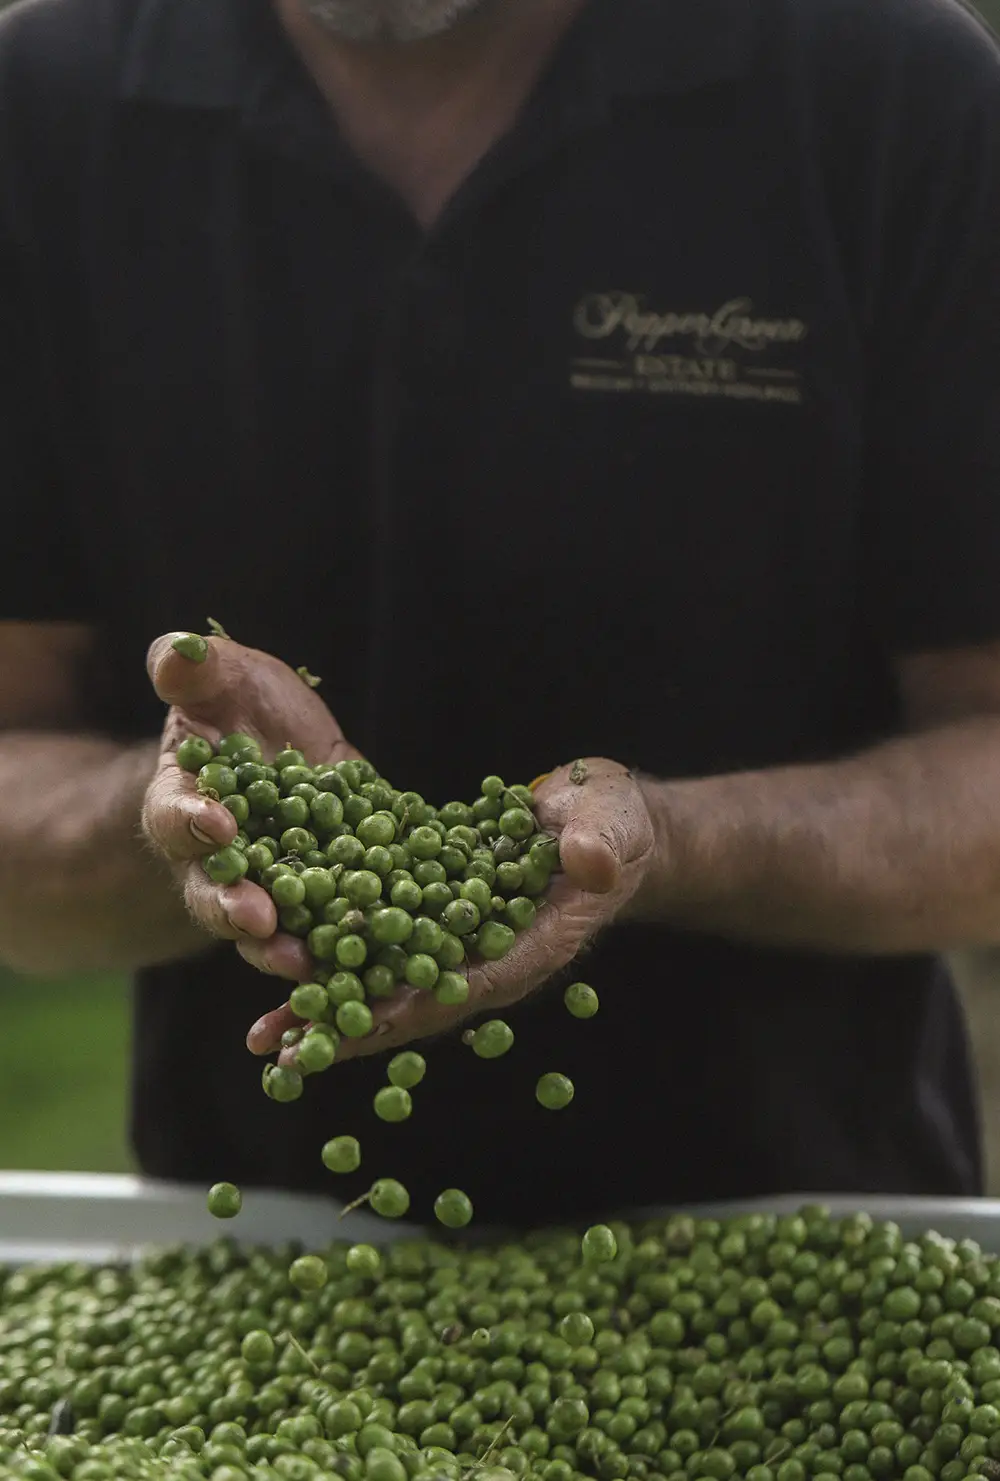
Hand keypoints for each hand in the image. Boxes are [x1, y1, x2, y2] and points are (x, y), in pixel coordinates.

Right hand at [141, 631, 358, 949]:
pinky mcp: (322, 892)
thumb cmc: (240, 704)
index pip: (176, 816)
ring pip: (264, 928)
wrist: (282, 738)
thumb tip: (178, 654)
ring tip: (300, 960)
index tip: (217, 823)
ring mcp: (268, 883)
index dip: (192, 822)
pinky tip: (366, 961)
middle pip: (213, 893)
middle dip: (231, 908)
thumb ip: (196, 671)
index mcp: (183, 800)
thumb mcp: (226, 676)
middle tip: (256, 919)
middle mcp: (216, 857)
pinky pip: (324, 928)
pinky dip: (340, 946)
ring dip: (279, 947)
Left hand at [246, 757, 655, 1063]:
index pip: (467, 984)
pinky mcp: (433, 917)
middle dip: (351, 1028)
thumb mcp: (614, 825)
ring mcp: (457, 944)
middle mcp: (486, 959)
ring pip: (387, 984)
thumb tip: (588, 863)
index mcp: (531, 946)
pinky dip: (332, 957)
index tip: (360, 1023)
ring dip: (329, 1007)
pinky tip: (279, 962)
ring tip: (264, 1036)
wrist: (600, 821)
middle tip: (285, 1053)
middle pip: (413, 1004)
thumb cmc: (614, 824)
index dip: (414, 1004)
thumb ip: (601, 846)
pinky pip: (379, 944)